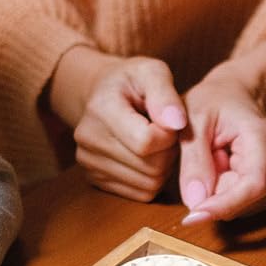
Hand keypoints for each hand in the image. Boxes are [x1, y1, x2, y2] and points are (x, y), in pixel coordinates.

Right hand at [50, 46, 186, 200]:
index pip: (146, 142)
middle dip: (168, 152)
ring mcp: (89, 163)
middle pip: (150, 167)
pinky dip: (152, 178)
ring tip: (157, 142)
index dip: (169, 136)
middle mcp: (88, 140)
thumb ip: (166, 94)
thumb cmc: (132, 81)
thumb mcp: (152, 72)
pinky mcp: (95, 180)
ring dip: (163, 166)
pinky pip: (141, 194)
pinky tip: (148, 156)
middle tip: (166, 132)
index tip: (171, 121)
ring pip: (148, 184)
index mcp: (101, 109)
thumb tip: (178, 123)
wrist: (102, 94)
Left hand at [177, 65, 265, 222]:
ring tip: (218, 157)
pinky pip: (241, 206)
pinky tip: (226, 168)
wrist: (238, 95)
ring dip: (219, 190)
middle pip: (242, 201)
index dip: (223, 205)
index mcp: (264, 140)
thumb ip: (193, 161)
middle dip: (214, 190)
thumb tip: (195, 202)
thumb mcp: (193, 120)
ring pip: (239, 207)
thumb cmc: (215, 102)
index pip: (252, 186)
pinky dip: (226, 192)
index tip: (193, 217)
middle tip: (207, 155)